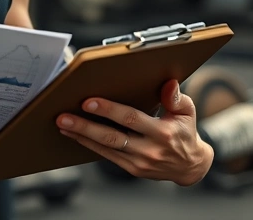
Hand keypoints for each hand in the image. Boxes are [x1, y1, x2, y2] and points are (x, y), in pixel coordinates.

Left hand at [57, 80, 212, 185]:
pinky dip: (89, 145)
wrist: (189, 166)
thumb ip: (175, 98)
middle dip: (85, 126)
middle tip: (65, 117)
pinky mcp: (132, 169)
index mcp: (162, 133)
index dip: (108, 110)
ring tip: (63, 125)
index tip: (88, 102)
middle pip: (112, 137)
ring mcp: (139, 162)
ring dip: (81, 136)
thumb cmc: (185, 132)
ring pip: (105, 148)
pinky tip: (75, 136)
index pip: (131, 119)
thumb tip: (169, 83)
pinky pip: (107, 156)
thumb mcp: (187, 112)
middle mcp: (149, 150)